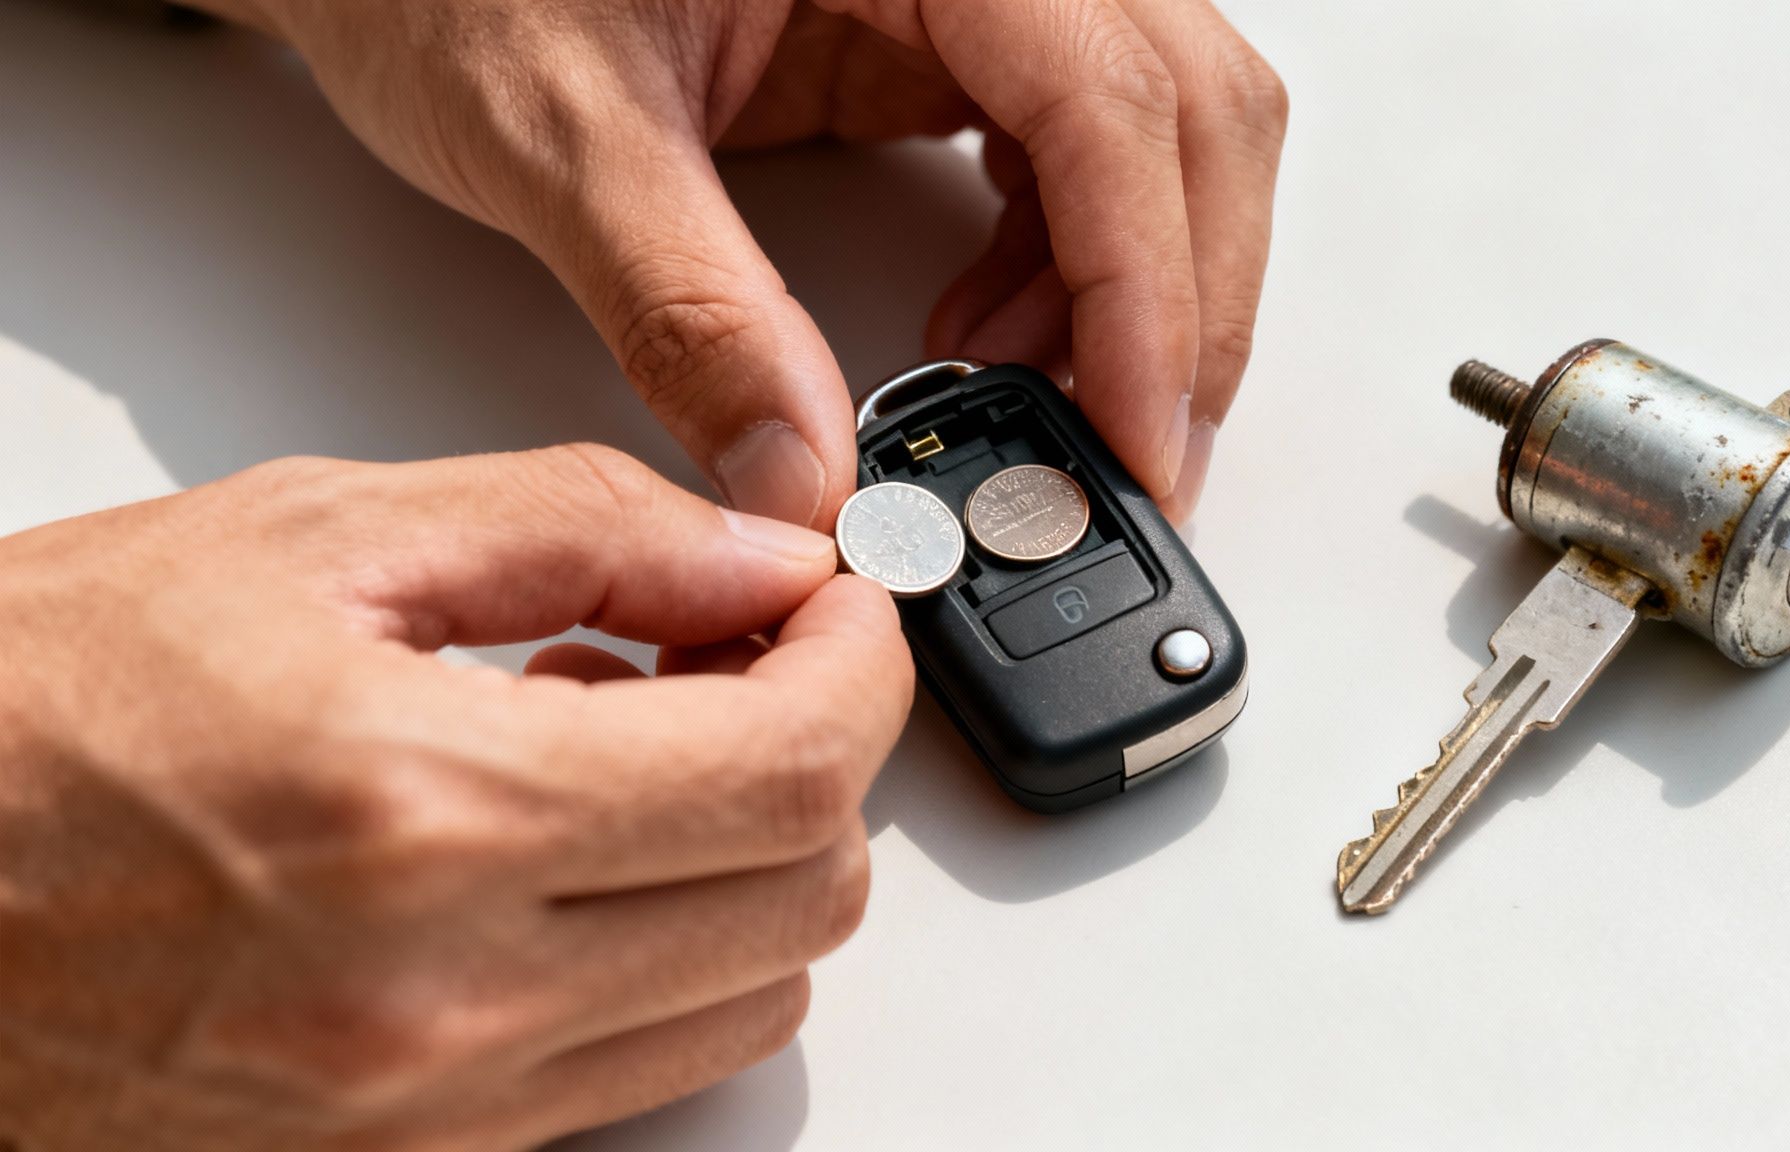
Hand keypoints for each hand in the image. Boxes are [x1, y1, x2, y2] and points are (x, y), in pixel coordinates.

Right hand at [0, 446, 913, 1149]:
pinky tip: (563, 855)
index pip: (796, 768)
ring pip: (745, 999)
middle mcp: (447, 1000)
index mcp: (428, 813)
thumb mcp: (300, 541)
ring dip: (745, 862)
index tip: (839, 602)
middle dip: (817, 754)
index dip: (862, 664)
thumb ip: (576, 529)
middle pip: (807, 895)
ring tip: (626, 751)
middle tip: (739, 659)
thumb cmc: (17, 720)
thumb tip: (756, 554)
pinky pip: (632, 1073)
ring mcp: (431, 1114)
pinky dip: (659, 954)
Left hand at [185, 0, 1286, 525]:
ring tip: (1019, 406)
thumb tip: (805, 480)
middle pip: (1187, 109)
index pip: (1106, 95)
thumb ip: (689, 312)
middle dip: (1177, 303)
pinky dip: (1070, 266)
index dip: (1146, 284)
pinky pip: (1078, 151)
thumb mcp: (557, 132)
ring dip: (1132, 290)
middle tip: (1121, 461)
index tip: (1132, 436)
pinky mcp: (941, 37)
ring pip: (1160, 131)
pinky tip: (987, 337)